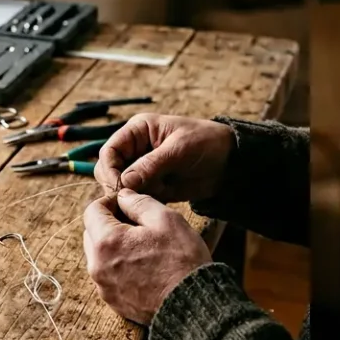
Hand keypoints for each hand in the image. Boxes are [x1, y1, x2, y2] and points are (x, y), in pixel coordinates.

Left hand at [83, 188, 211, 324]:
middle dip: (109, 223)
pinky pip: (108, 276)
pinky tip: (143, 266)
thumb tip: (123, 196)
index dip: (110, 201)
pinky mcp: (113, 302)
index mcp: (107, 242)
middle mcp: (97, 266)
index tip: (127, 203)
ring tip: (142, 247)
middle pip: (92, 234)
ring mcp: (104, 287)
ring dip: (113, 246)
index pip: (92, 211)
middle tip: (136, 223)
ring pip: (99, 256)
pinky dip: (119, 266)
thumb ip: (139, 203)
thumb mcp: (166, 220)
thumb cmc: (182, 261)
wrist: (192, 305)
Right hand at [94, 114, 233, 203]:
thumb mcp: (179, 149)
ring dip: (130, 198)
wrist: (230, 162)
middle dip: (117, 186)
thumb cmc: (206, 143)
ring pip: (122, 188)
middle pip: (110, 171)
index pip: (110, 151)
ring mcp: (143, 170)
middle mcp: (136, 150)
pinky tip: (153, 208)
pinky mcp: (153, 187)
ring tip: (147, 203)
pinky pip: (138, 199)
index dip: (110, 169)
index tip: (119, 187)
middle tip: (131, 200)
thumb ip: (151, 165)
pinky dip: (141, 205)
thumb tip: (124, 182)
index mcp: (138, 131)